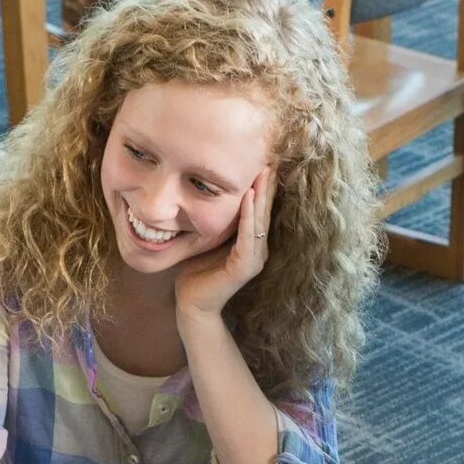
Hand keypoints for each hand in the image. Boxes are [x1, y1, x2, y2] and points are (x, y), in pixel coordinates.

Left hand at [173, 167, 273, 323]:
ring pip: (260, 221)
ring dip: (262, 195)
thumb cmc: (195, 274)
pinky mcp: (245, 267)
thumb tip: (208, 194)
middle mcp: (257, 250)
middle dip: (268, 185)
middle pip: (265, 212)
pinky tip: (249, 197)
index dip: (263, 187)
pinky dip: (249, 216)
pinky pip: (249, 236)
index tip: (264, 162)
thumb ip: (216, 222)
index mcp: (250, 244)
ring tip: (265, 172)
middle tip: (272, 159)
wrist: (191, 305)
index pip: (259, 211)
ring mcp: (254, 259)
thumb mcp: (207, 240)